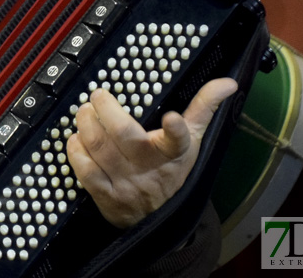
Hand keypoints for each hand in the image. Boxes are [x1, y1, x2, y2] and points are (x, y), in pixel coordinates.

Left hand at [66, 77, 237, 227]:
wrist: (160, 218)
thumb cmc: (173, 169)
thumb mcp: (192, 141)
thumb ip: (204, 108)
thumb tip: (227, 83)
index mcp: (173, 152)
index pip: (179, 140)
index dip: (175, 129)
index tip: (171, 117)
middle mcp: (149, 167)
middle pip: (125, 135)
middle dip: (107, 110)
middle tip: (98, 95)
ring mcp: (126, 183)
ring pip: (101, 149)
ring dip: (87, 125)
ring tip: (84, 111)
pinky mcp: (106, 195)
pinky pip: (86, 171)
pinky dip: (76, 151)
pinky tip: (75, 138)